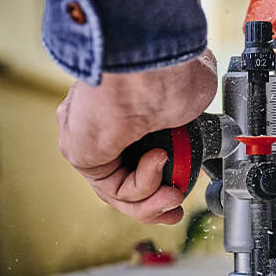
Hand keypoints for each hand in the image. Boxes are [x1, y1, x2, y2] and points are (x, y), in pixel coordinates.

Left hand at [57, 50, 217, 223]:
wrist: (154, 67)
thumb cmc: (172, 68)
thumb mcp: (193, 94)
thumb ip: (189, 110)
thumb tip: (194, 111)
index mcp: (128, 101)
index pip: (135, 149)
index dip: (159, 175)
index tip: (179, 189)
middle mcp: (103, 118)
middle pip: (124, 175)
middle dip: (153, 202)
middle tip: (174, 208)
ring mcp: (90, 135)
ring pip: (117, 187)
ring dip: (151, 200)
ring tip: (173, 192)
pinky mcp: (81, 151)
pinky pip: (113, 185)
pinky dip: (142, 184)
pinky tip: (157, 159)